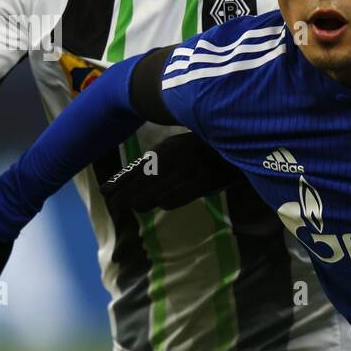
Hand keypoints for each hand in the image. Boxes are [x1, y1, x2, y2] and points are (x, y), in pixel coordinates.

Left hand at [101, 132, 249, 214]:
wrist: (245, 144)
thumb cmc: (210, 149)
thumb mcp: (184, 148)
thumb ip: (164, 160)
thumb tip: (138, 177)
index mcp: (171, 146)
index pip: (140, 166)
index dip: (122, 179)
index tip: (106, 190)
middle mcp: (179, 154)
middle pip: (146, 177)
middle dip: (127, 191)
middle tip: (114, 203)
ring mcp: (193, 166)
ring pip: (162, 186)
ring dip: (144, 197)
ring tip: (131, 206)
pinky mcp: (209, 178)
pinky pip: (185, 191)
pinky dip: (171, 198)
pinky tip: (162, 204)